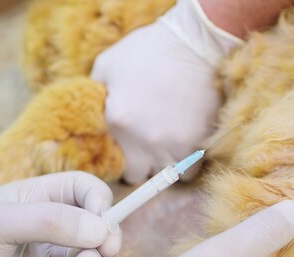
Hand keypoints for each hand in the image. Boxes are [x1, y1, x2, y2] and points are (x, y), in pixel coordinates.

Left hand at [0, 172, 120, 256]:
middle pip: (94, 226)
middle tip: (106, 251)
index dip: (100, 201)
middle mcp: (46, 228)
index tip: (103, 220)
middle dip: (105, 238)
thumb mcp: (2, 223)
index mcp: (36, 200)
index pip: (83, 190)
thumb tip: (101, 229)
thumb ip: (53, 222)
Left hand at [91, 0, 242, 183]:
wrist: (194, 45)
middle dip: (141, 164)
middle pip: (138, 174)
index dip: (120, 156)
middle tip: (146, 148)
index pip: (112, 161)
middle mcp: (144, 140)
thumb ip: (97, 96)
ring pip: (166, 174)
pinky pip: (191, 168)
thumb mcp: (108, 64)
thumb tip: (95, 116)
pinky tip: (185, 144)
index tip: (127, 148)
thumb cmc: (149, 51)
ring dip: (165, 163)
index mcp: (118, 121)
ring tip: (167, 145)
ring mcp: (173, 144)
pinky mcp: (198, 142)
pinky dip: (188, 162)